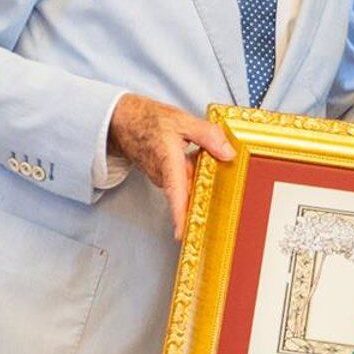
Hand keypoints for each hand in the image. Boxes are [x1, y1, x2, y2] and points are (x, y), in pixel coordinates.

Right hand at [107, 95, 235, 240]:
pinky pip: (182, 180)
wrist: (125, 120)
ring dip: (200, 183)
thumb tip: (228, 153)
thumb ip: (207, 135)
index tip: (182, 233)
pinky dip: (194, 175)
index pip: (175, 192)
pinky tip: (202, 162)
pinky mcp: (163, 176)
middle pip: (186, 195)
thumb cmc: (149, 119)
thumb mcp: (182, 119)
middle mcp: (163, 175)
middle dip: (202, 203)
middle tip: (221, 211)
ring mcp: (161, 177)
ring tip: (218, 175)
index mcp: (167, 161)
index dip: (179, 214)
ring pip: (186, 186)